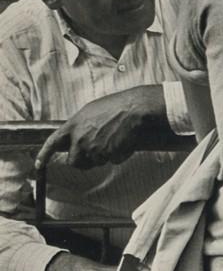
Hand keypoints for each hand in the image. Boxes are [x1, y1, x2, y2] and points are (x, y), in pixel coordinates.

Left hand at [36, 85, 165, 169]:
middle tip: (95, 153)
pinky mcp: (108, 155)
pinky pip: (112, 160)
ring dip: (104, 156)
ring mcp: (93, 148)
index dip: (44, 155)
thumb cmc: (116, 106)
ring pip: (95, 162)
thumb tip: (77, 137)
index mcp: (73, 125)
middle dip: (84, 160)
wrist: (135, 108)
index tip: (39, 165)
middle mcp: (80, 139)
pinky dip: (119, 154)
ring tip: (115, 138)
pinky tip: (124, 141)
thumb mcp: (91, 111)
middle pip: (74, 162)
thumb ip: (80, 126)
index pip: (53, 143)